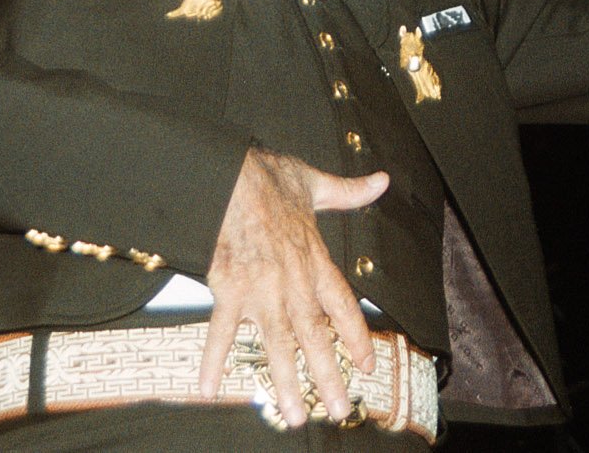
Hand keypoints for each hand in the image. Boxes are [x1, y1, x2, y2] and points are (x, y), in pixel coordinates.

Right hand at [197, 148, 387, 425]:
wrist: (228, 176)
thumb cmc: (267, 178)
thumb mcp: (314, 183)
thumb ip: (348, 192)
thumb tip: (380, 181)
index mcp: (315, 260)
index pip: (342, 307)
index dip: (356, 338)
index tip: (366, 364)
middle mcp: (292, 283)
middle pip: (315, 338)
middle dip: (328, 376)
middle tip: (338, 408)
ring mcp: (260, 291)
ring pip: (277, 345)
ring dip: (286, 381)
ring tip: (294, 412)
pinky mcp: (228, 290)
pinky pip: (220, 332)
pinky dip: (213, 360)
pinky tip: (208, 388)